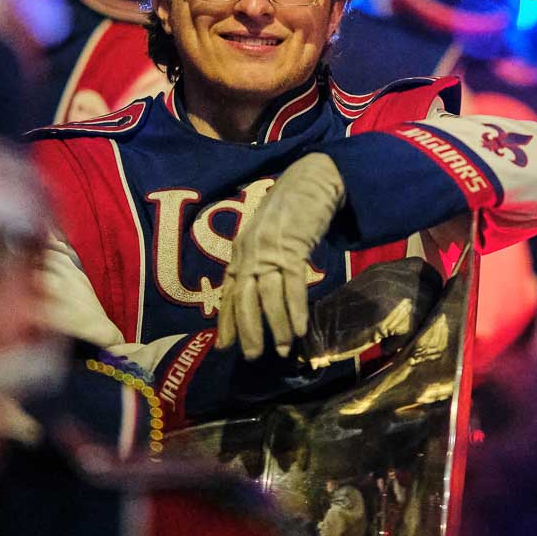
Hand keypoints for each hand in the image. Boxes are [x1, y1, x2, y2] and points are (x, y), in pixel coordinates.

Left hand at [217, 153, 345, 359]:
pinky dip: (295, 310)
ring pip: (268, 296)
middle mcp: (250, 252)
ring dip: (275, 326)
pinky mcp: (292, 247)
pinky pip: (292, 285)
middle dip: (247, 330)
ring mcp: (270, 250)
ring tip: (283, 349)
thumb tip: (260, 295)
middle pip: (243, 298)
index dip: (225, 320)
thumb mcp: (268, 237)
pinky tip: (298, 329)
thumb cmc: (292, 210)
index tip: (224, 347)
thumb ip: (260, 261)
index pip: (228, 291)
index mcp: (241, 251)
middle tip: (253, 356)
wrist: (312, 179)